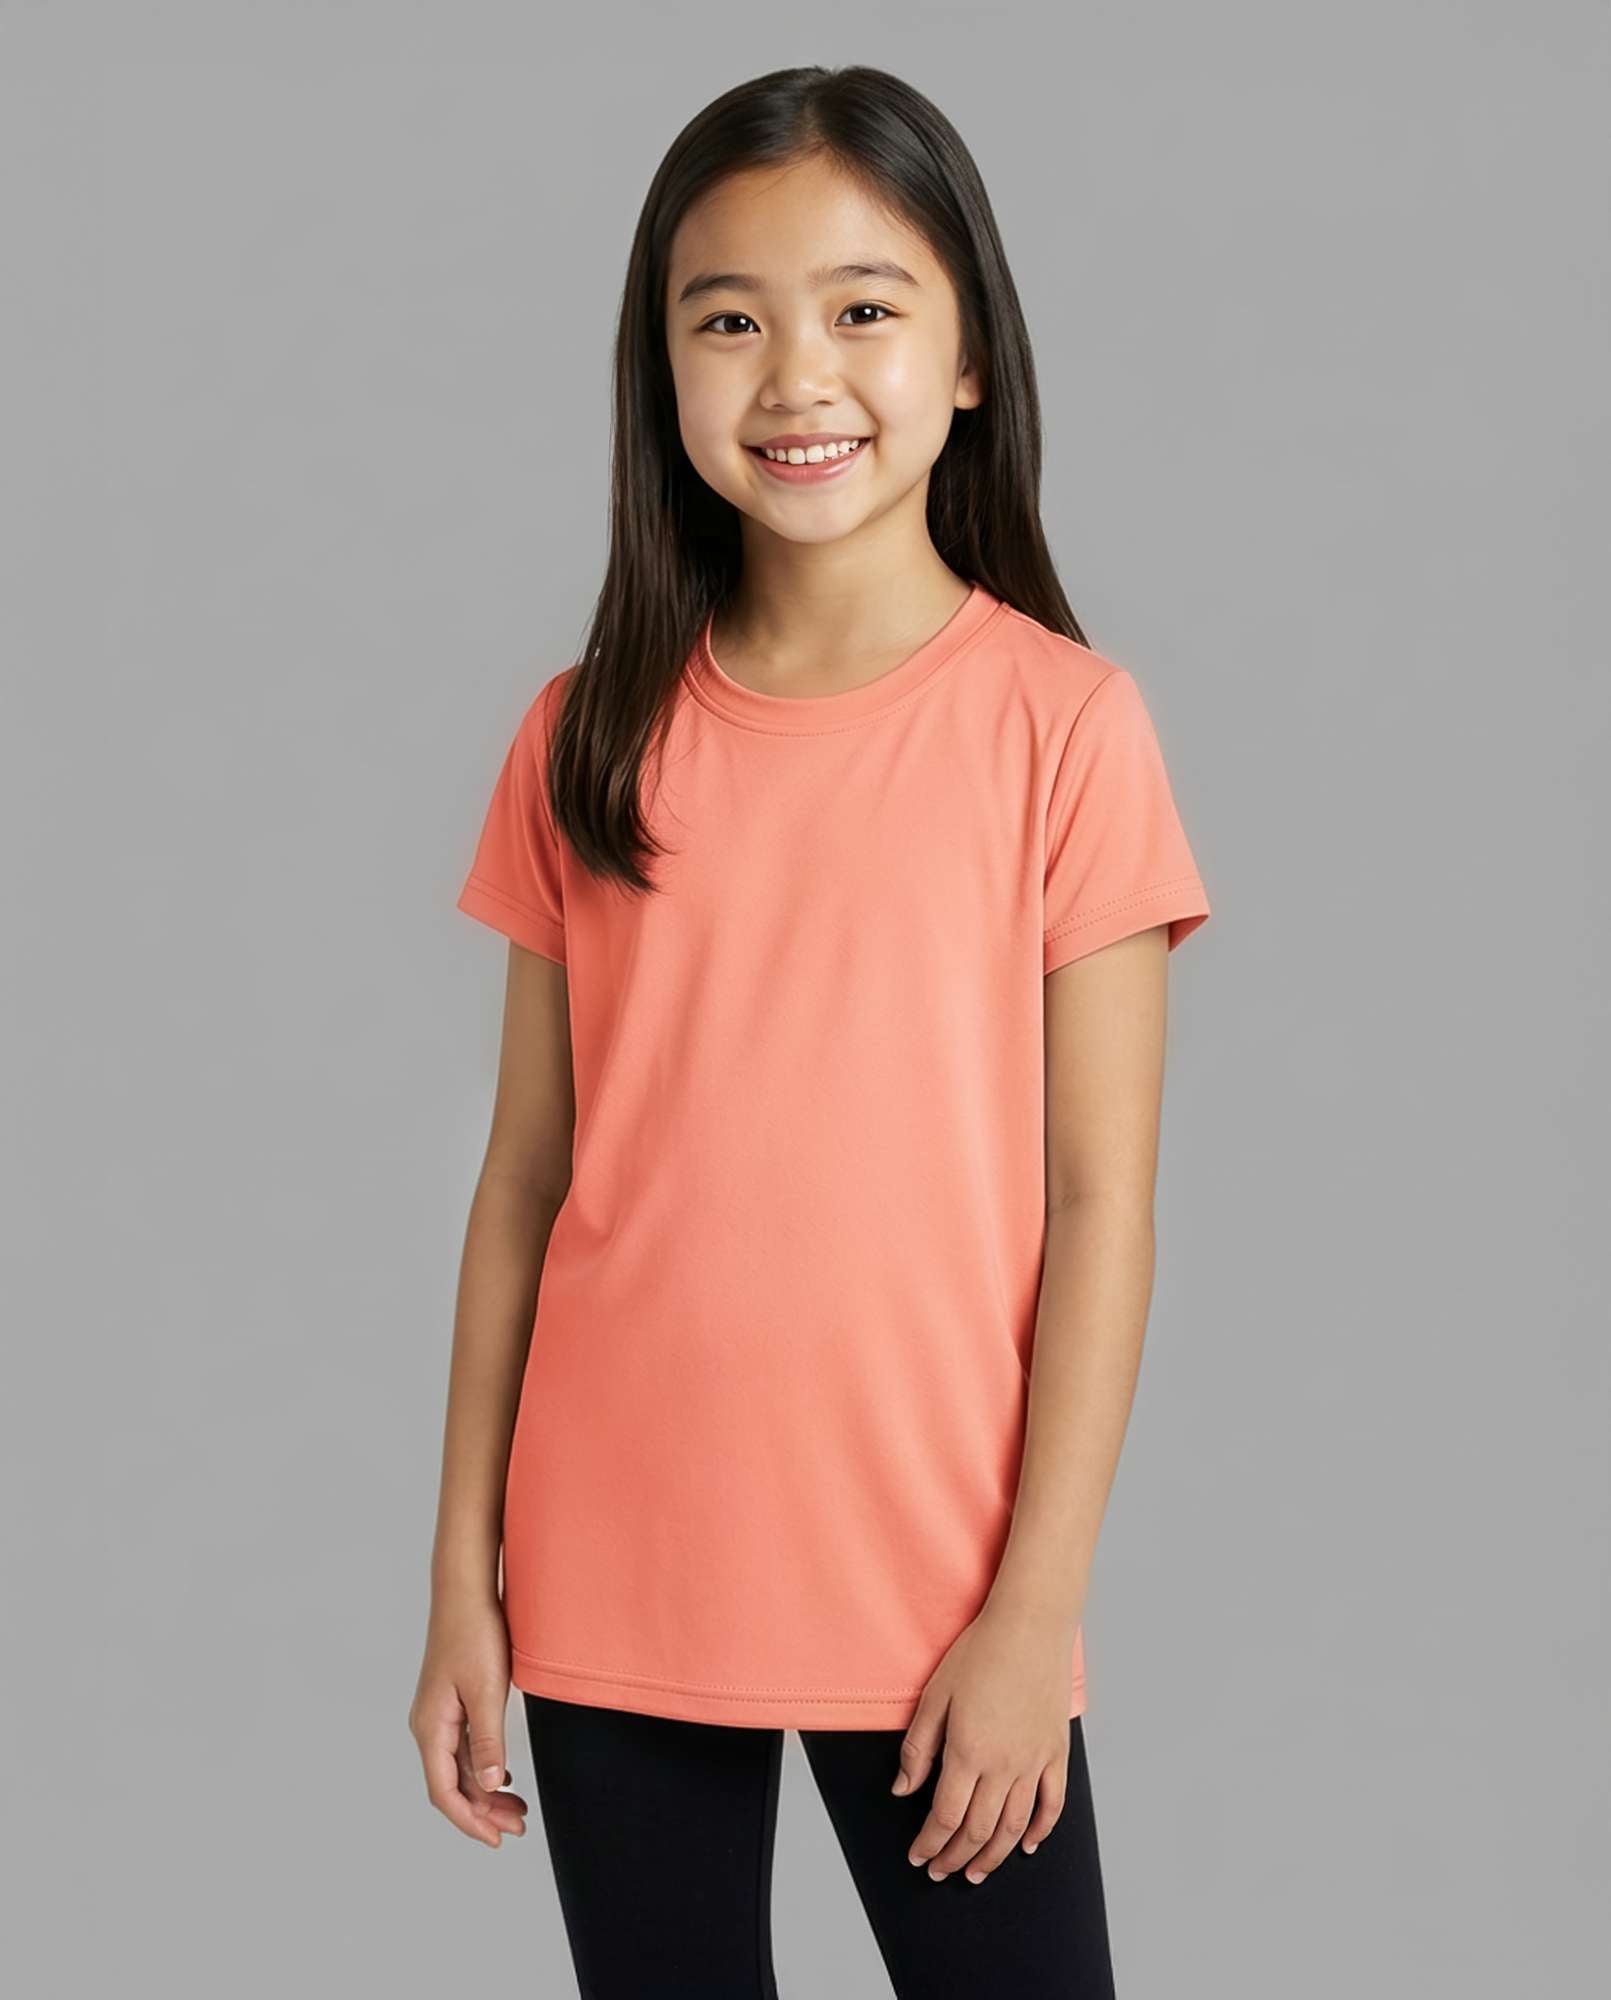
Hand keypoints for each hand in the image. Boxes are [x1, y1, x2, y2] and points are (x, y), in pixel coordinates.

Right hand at [408, 1592, 529, 1847]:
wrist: (465, 1590)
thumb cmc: (474, 1633)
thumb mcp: (486, 1690)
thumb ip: (487, 1741)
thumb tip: (488, 1787)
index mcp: (431, 1728)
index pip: (445, 1792)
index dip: (470, 1821)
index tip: (497, 1840)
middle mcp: (428, 1726)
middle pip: (452, 1785)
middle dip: (483, 1812)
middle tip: (519, 1827)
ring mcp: (438, 1715)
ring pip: (459, 1768)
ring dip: (485, 1792)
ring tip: (517, 1809)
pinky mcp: (450, 1703)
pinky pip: (462, 1749)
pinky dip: (482, 1768)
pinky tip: (503, 1775)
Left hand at [893, 1601, 1074, 1884]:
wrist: (1030, 1625)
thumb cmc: (978, 1653)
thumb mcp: (935, 1695)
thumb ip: (918, 1748)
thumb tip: (902, 1791)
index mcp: (968, 1752)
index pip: (945, 1817)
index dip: (930, 1844)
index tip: (918, 1857)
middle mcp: (1003, 1766)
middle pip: (978, 1831)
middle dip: (955, 1857)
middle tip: (940, 1871)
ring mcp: (1034, 1762)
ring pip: (1014, 1827)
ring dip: (994, 1856)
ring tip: (976, 1872)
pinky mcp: (1056, 1752)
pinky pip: (1052, 1804)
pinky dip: (1041, 1831)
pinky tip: (1028, 1846)